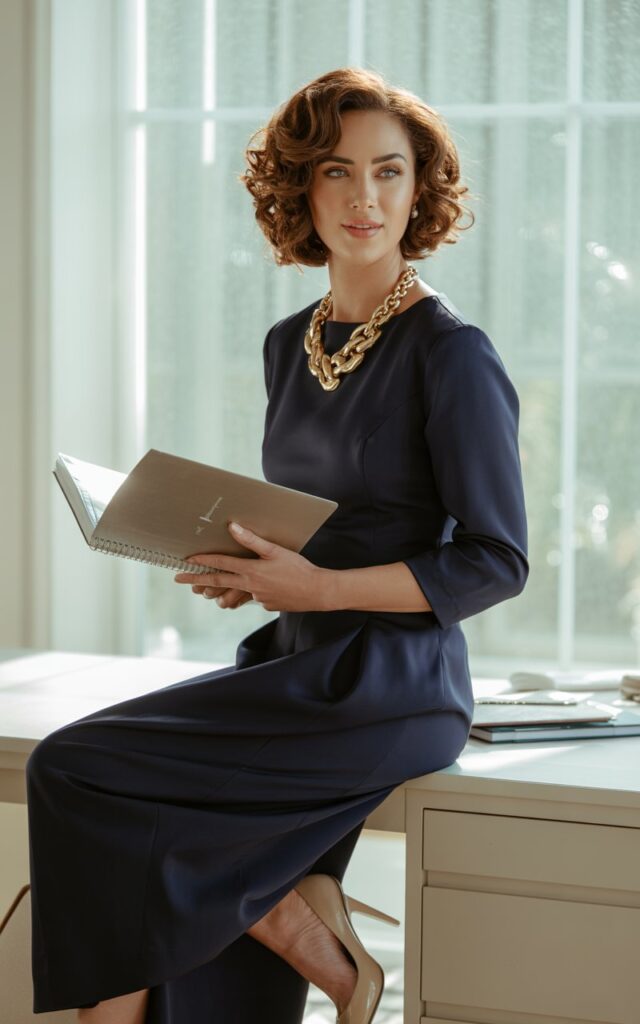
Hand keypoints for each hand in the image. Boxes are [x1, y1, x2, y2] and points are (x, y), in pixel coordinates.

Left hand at [174, 521, 328, 612]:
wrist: (317, 591)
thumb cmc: (298, 568)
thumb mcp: (276, 551)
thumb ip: (252, 540)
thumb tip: (233, 528)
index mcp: (251, 570)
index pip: (221, 564)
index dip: (202, 560)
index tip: (186, 560)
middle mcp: (249, 585)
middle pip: (217, 582)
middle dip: (196, 580)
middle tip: (178, 579)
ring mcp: (256, 597)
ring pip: (232, 594)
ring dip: (219, 592)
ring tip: (207, 590)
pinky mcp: (265, 604)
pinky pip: (251, 597)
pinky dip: (249, 593)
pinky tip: (257, 587)